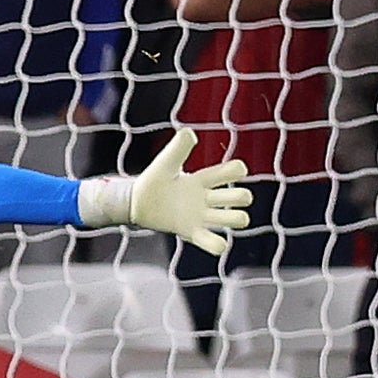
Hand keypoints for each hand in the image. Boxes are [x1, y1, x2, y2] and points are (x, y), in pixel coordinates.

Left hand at [125, 126, 252, 255]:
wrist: (136, 203)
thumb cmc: (153, 181)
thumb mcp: (166, 162)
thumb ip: (178, 148)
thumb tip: (190, 133)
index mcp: (202, 180)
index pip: (231, 172)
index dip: (238, 170)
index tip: (236, 170)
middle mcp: (207, 199)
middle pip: (240, 197)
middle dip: (242, 197)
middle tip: (223, 197)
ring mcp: (201, 216)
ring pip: (234, 219)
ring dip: (235, 218)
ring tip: (223, 217)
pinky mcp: (191, 231)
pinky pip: (212, 242)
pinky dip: (217, 245)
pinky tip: (217, 243)